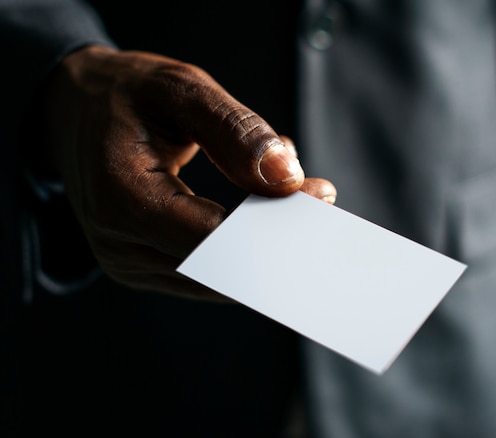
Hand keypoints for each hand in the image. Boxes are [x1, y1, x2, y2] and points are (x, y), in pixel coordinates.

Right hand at [40, 45, 335, 300]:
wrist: (78, 114)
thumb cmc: (129, 97)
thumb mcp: (179, 89)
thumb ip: (234, 130)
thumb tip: (287, 178)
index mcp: (119, 195)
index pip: (210, 237)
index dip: (270, 228)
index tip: (320, 204)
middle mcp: (119, 243)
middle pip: (219, 270)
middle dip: (278, 246)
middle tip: (324, 214)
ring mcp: (130, 263)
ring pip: (219, 281)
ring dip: (264, 249)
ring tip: (295, 204)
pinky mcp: (145, 268)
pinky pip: (208, 276)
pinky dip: (244, 252)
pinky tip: (267, 218)